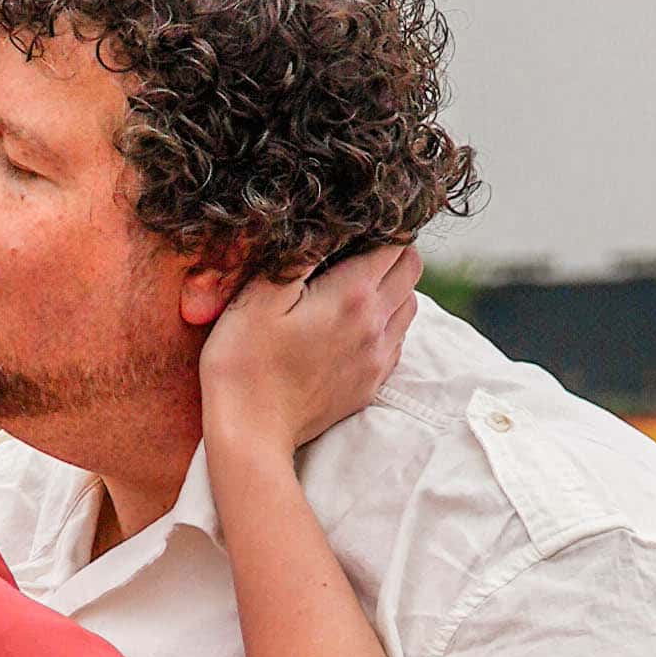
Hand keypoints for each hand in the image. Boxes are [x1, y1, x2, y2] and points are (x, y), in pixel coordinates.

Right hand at [198, 240, 424, 453]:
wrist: (250, 434)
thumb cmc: (244, 362)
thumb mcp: (259, 295)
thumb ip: (300, 254)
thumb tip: (327, 223)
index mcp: (352, 295)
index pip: (395, 242)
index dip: (379, 226)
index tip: (356, 226)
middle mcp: (376, 325)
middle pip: (411, 269)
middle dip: (392, 252)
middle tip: (357, 251)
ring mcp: (377, 358)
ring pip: (410, 306)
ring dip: (392, 289)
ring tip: (355, 288)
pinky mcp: (370, 384)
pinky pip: (397, 342)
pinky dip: (386, 325)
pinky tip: (353, 327)